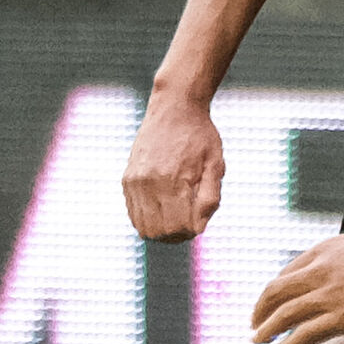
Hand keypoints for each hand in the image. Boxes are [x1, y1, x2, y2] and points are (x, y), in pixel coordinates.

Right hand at [123, 92, 224, 240]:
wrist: (174, 108)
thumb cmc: (200, 137)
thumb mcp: (215, 165)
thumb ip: (210, 198)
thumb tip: (198, 228)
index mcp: (174, 180)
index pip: (179, 228)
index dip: (192, 231)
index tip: (199, 220)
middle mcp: (150, 183)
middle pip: (159, 232)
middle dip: (176, 235)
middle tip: (189, 222)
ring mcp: (135, 181)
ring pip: (143, 227)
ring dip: (161, 230)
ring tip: (176, 215)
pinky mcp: (127, 179)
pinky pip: (133, 214)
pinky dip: (148, 219)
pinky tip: (163, 207)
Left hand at [252, 222, 343, 343]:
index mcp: (324, 250)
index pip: (287, 273)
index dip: (274, 292)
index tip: (269, 304)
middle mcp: (319, 271)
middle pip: (275, 293)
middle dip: (259, 311)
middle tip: (254, 325)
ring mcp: (329, 295)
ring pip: (283, 316)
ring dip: (266, 331)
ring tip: (258, 342)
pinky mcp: (343, 318)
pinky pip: (304, 335)